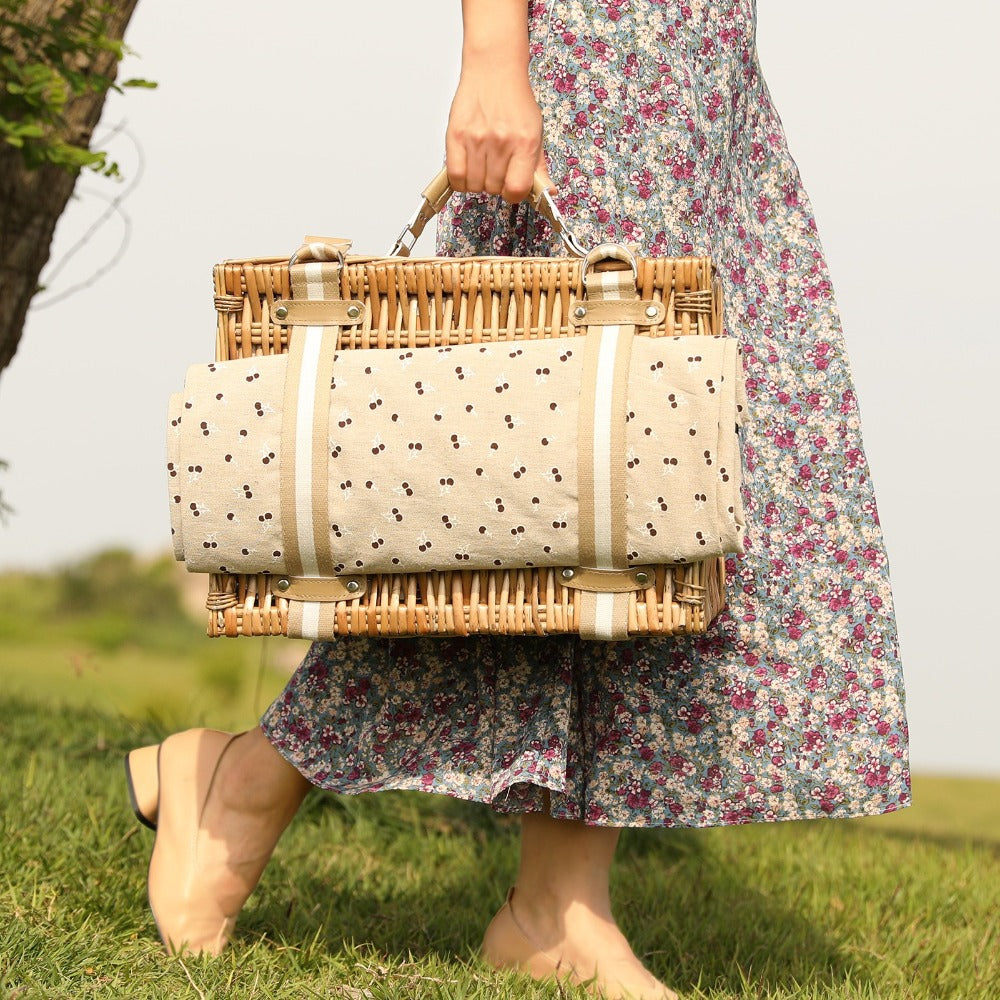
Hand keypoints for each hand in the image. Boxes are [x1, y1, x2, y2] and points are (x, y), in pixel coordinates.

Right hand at [445, 61, 556, 204]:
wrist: (494, 70)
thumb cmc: (515, 101)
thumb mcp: (535, 132)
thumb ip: (539, 166)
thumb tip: (548, 192)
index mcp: (525, 143)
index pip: (516, 189)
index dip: (513, 193)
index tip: (512, 186)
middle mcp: (501, 141)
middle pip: (494, 189)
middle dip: (496, 184)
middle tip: (497, 168)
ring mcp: (477, 139)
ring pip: (474, 185)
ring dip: (478, 181)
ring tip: (482, 165)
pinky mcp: (456, 135)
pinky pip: (455, 176)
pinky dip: (461, 180)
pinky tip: (467, 170)